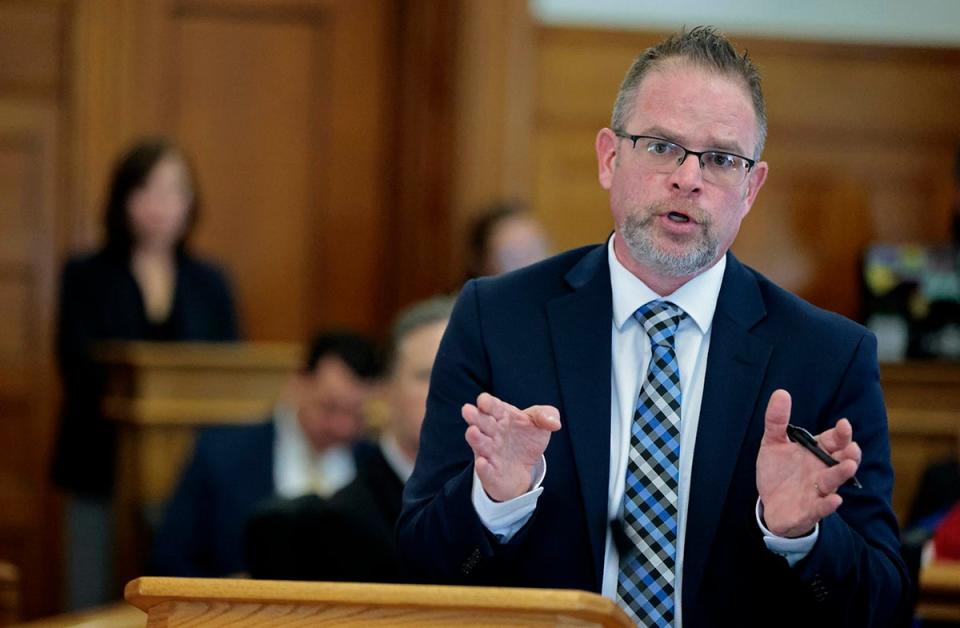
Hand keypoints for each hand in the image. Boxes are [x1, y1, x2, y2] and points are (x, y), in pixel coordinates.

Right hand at [462, 392, 560, 501]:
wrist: (524, 467)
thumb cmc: (526, 438)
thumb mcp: (540, 424)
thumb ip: (547, 416)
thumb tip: (554, 423)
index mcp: (502, 416)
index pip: (493, 407)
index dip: (488, 403)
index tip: (483, 400)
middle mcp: (492, 433)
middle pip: (482, 423)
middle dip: (475, 417)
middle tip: (467, 409)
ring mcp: (490, 452)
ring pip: (480, 444)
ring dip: (476, 438)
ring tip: (472, 432)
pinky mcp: (491, 472)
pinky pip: (486, 470)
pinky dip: (483, 467)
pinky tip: (482, 463)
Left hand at [756, 389, 861, 536]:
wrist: (770, 503)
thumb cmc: (778, 472)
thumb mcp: (773, 443)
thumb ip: (776, 420)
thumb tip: (781, 393)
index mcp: (817, 452)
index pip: (834, 440)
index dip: (841, 433)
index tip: (843, 424)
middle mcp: (822, 470)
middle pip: (841, 460)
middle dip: (849, 453)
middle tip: (852, 447)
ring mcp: (818, 490)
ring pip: (834, 482)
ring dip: (841, 474)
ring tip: (849, 465)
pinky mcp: (810, 510)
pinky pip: (822, 507)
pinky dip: (828, 504)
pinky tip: (834, 499)